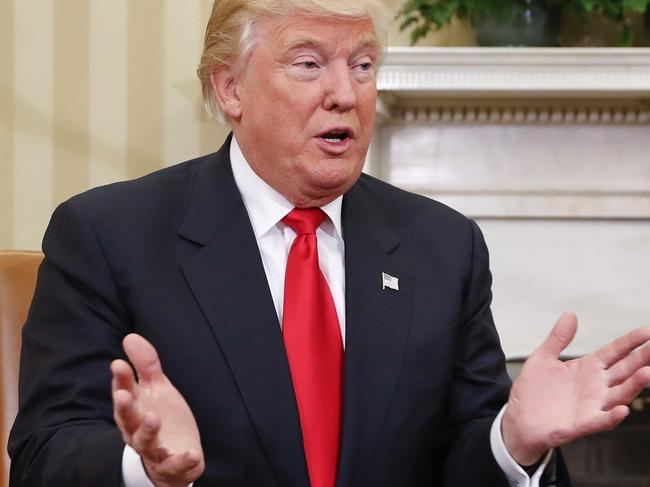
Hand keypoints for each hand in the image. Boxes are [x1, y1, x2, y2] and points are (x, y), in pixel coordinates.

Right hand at [111, 334, 204, 486]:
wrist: (172, 459)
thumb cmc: (160, 419)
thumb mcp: (156, 389)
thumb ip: (145, 365)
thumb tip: (129, 337)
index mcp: (134, 409)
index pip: (124, 393)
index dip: (121, 380)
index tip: (118, 364)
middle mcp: (138, 431)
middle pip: (128, 420)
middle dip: (125, 408)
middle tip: (123, 394)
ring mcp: (154, 449)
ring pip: (146, 443)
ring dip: (148, 431)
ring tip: (154, 419)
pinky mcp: (172, 464)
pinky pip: (175, 464)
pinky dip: (182, 460)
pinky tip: (190, 453)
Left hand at [502, 312, 649, 465]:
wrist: (519, 419)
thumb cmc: (533, 390)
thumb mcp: (542, 358)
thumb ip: (558, 338)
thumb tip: (570, 314)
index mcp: (587, 368)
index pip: (614, 352)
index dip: (629, 342)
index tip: (646, 331)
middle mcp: (595, 386)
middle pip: (624, 371)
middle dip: (641, 360)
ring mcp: (591, 405)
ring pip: (619, 394)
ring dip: (634, 385)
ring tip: (647, 372)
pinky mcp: (582, 424)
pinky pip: (601, 420)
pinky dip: (612, 416)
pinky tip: (623, 409)